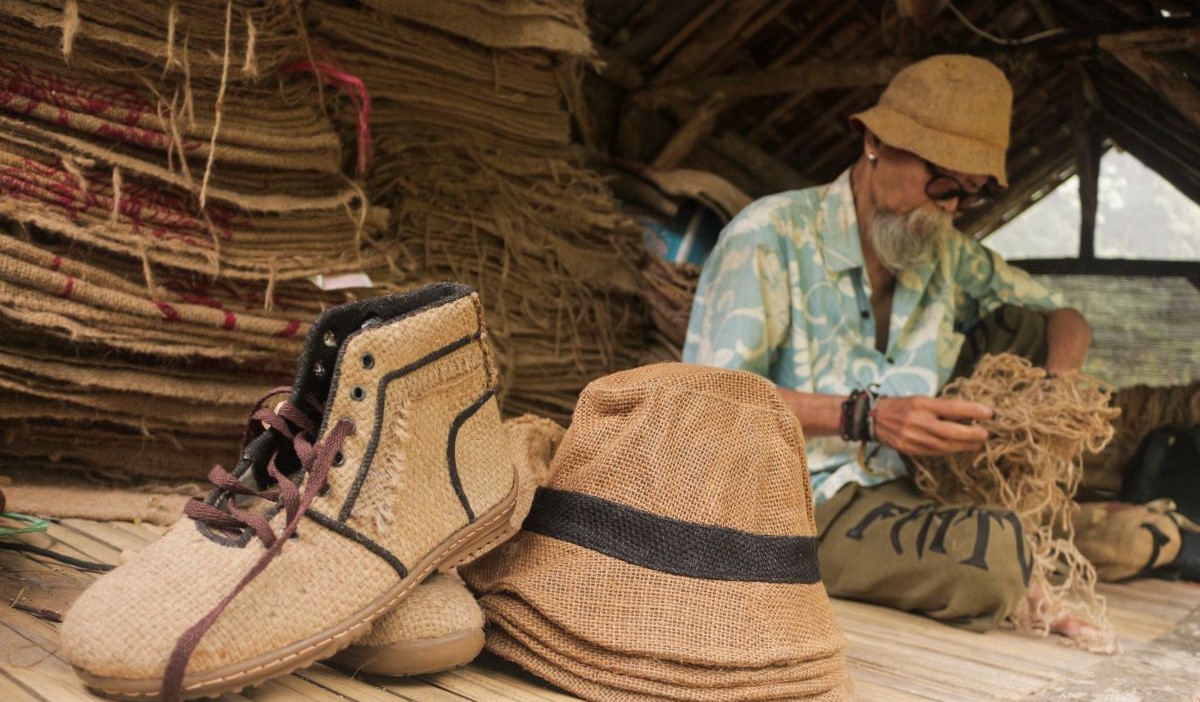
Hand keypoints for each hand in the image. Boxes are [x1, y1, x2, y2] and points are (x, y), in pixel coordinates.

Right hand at [873, 396, 991, 455]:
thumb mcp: (921, 400)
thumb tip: (968, 415)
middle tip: (986, 434)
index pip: (951, 407)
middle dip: (971, 434)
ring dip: (964, 446)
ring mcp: (912, 437)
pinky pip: (935, 452)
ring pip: (944, 445)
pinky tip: (960, 449)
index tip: (989, 413)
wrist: (874, 418)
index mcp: (920, 404)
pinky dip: (950, 451)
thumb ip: (941, 407)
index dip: (972, 411)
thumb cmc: (902, 406)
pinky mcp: (910, 449)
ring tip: (978, 444)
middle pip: (950, 431)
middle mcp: (917, 421)